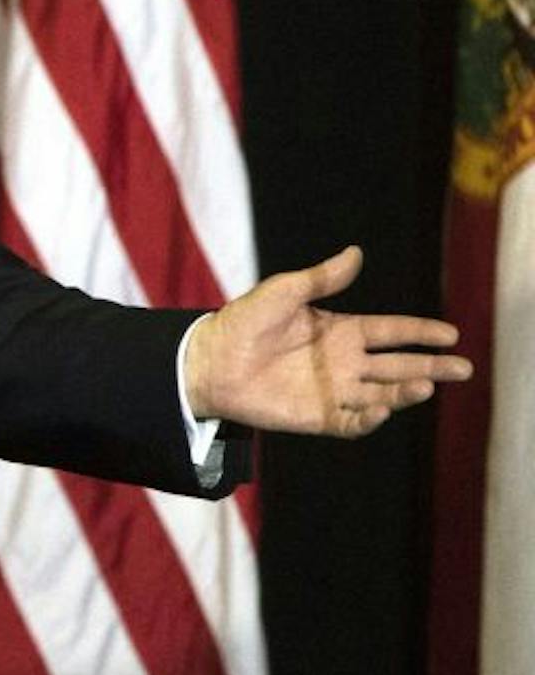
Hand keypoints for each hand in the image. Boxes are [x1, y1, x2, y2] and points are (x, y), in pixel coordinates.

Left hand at [185, 245, 472, 435]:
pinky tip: (380, 409)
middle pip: (398, 365)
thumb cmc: (242, 321)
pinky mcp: (317, 416)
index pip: (391, 331)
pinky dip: (368, 419)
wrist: (209, 360)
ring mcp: (333, 390)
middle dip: (431, 366)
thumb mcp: (283, 292)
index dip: (420, 332)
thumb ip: (321, 278)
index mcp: (340, 330)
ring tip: (426, 385)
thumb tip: (356, 253)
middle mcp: (343, 362)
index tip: (450, 333)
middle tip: (463, 368)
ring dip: (405, 392)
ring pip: (382, 394)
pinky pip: (352, 421)